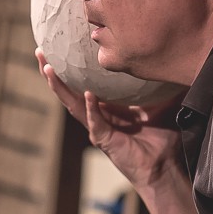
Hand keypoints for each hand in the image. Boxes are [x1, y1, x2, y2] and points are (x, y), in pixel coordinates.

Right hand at [35, 48, 183, 190]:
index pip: (84, 83)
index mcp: (108, 107)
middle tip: (39, 52)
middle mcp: (98, 116)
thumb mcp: (162, 103)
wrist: (165, 167)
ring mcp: (98, 128)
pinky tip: (87, 95)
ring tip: (48, 68)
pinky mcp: (104, 140)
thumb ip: (161, 84)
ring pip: (73, 105)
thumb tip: (172, 59)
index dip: (72, 68)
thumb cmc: (163, 138)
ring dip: (60, 87)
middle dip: (53, 73)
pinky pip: (95, 122)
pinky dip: (91, 108)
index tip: (61, 46)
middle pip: (70, 91)